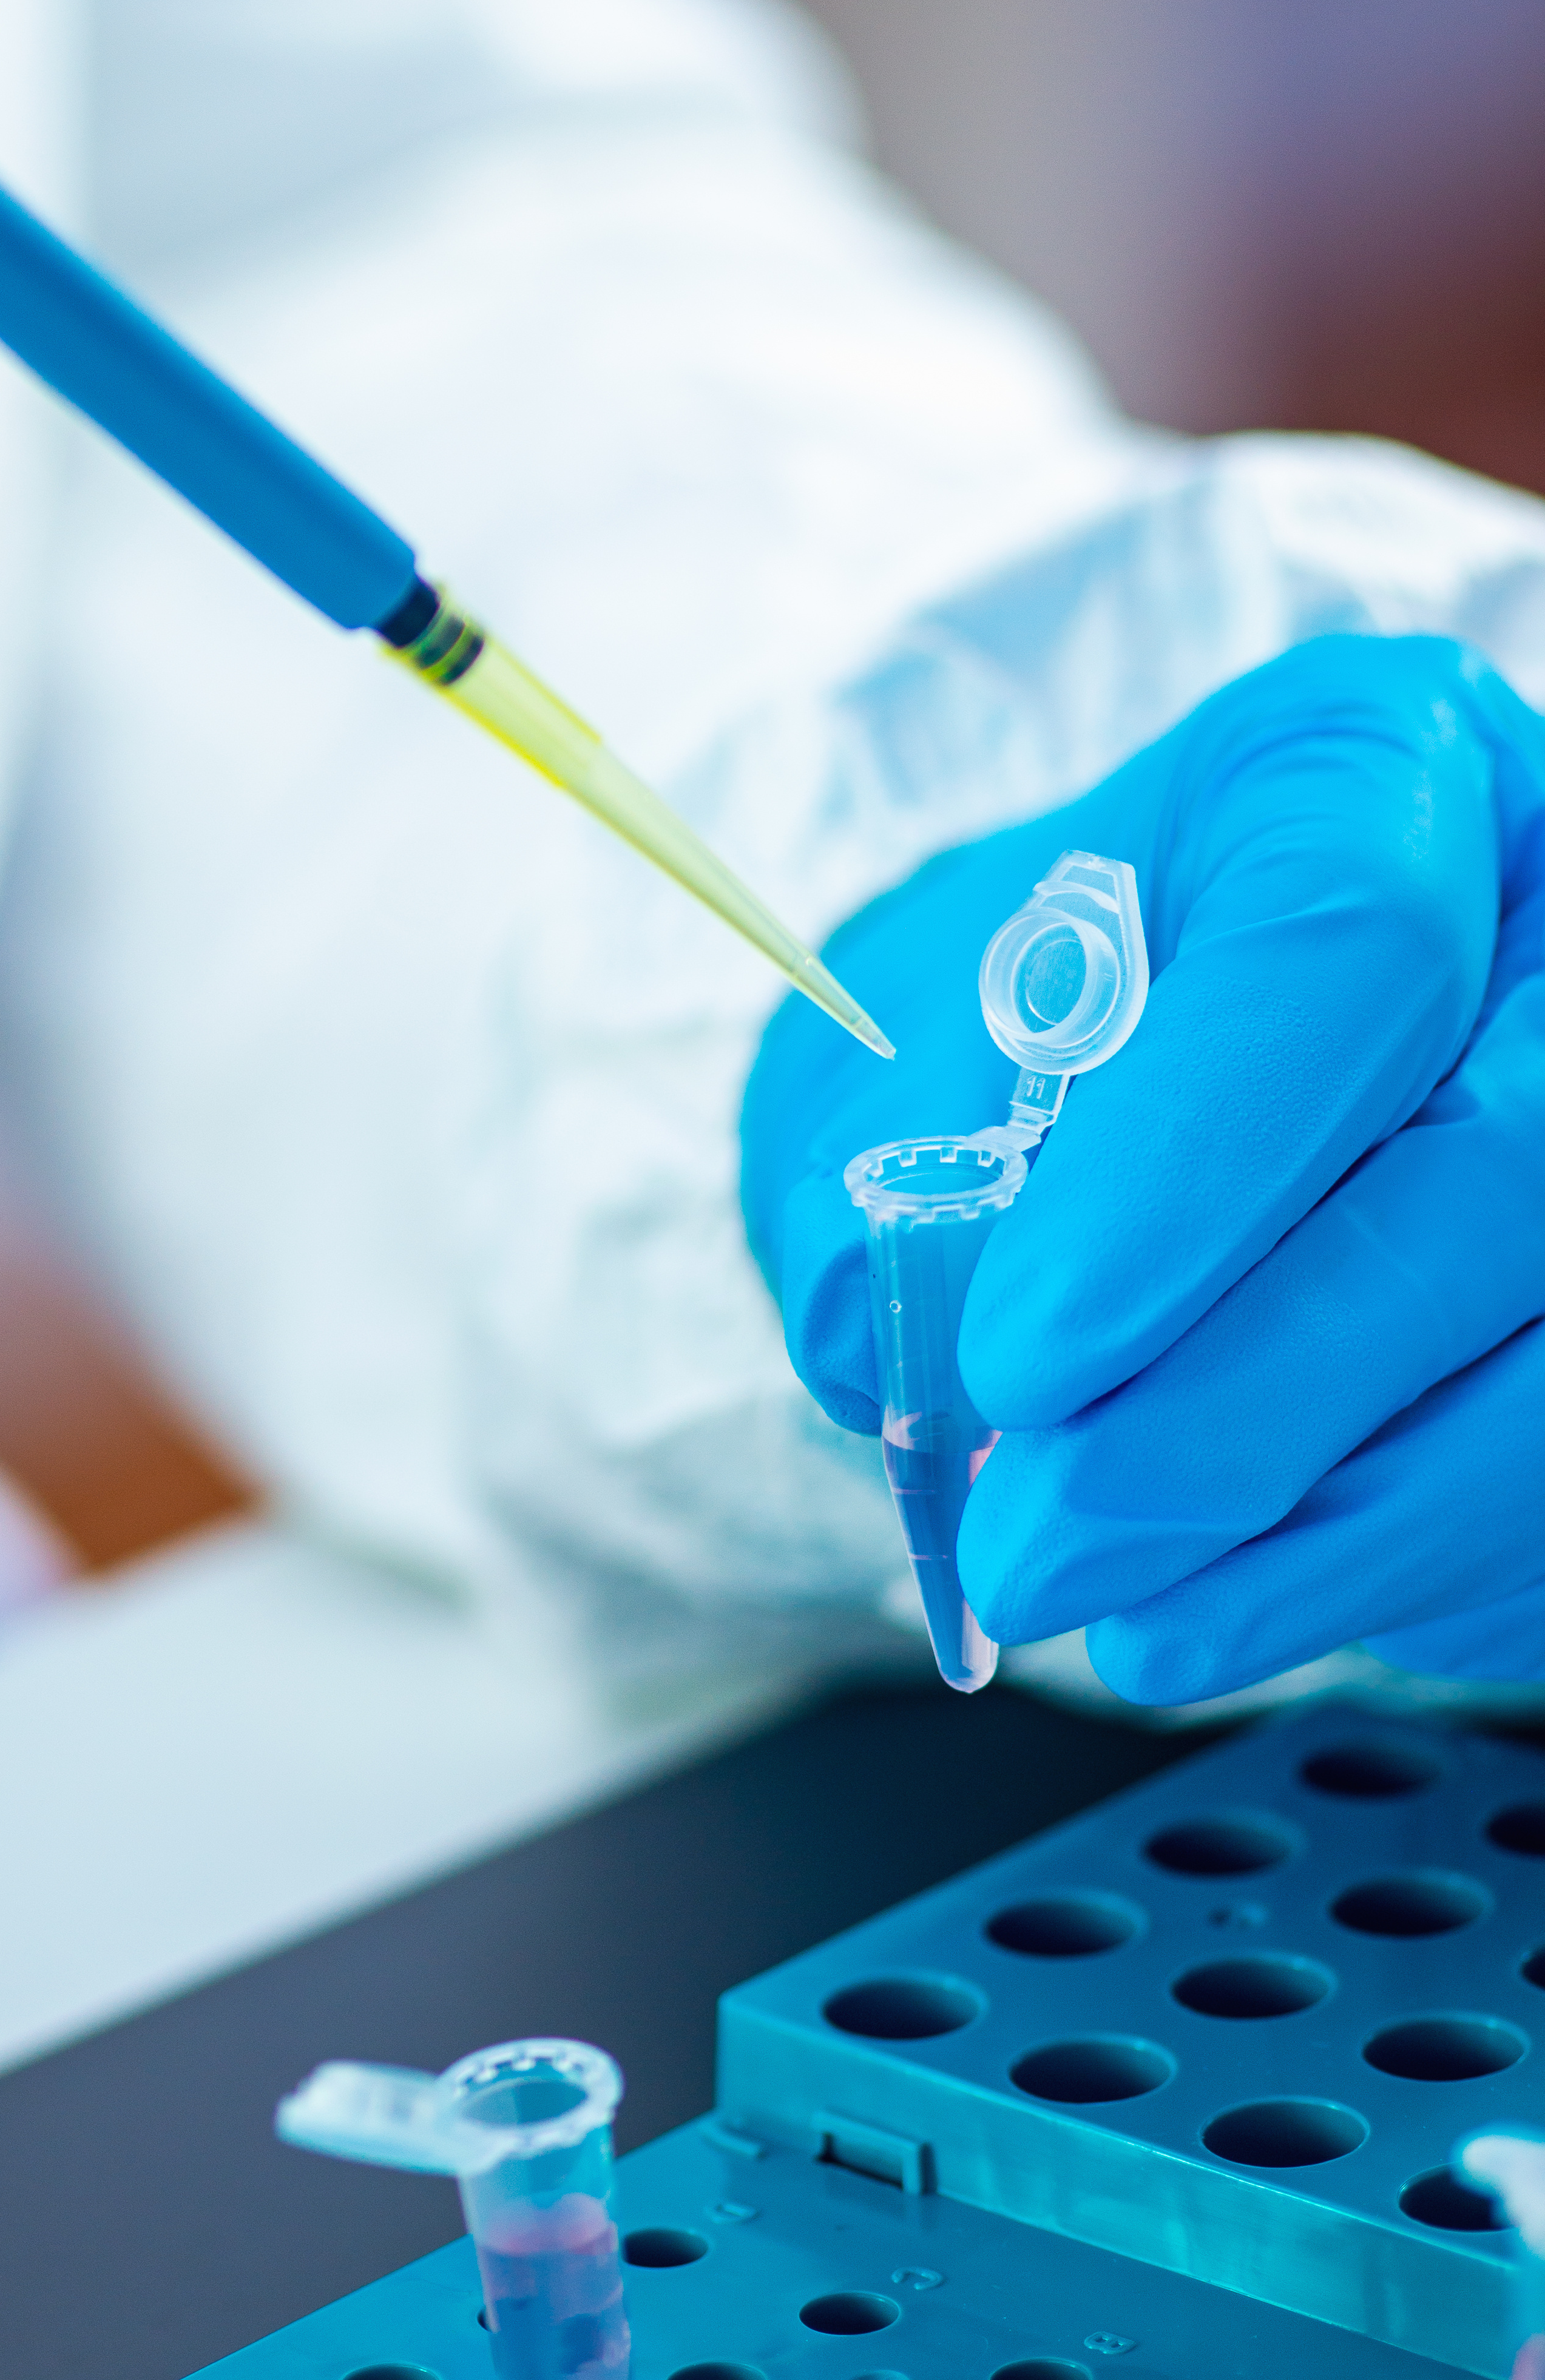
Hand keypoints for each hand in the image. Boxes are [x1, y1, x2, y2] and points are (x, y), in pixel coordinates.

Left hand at [740, 632, 1544, 1697]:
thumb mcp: (925, 1028)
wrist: (1126, 1053)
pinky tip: (1229, 1603)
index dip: (1192, 1172)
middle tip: (1037, 1544)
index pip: (1343, 945)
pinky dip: (1395, 1577)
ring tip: (1109, 1612)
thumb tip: (895, 1341)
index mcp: (1371, 767)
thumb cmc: (1035, 1008)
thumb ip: (907, 1160)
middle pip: (1495, 1171)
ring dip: (1331, 1533)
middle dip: (1250, 1404)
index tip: (1023, 1359)